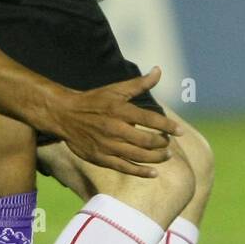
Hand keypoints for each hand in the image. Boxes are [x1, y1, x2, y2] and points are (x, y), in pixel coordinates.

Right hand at [47, 67, 182, 176]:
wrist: (65, 115)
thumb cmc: (94, 100)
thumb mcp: (116, 90)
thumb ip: (139, 83)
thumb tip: (158, 70)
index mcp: (120, 110)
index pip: (150, 119)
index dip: (168, 126)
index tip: (180, 131)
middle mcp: (115, 129)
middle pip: (147, 141)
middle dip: (162, 143)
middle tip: (168, 142)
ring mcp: (108, 145)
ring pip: (138, 156)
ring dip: (156, 158)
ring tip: (166, 155)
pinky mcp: (101, 158)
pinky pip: (125, 167)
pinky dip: (141, 172)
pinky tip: (153, 173)